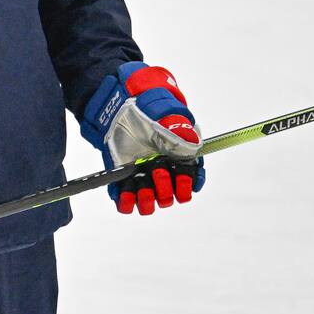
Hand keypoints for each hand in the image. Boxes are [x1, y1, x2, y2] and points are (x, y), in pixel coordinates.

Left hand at [81, 61, 206, 214]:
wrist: (121, 110)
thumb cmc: (148, 111)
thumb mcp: (167, 116)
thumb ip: (180, 130)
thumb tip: (192, 144)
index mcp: (179, 161)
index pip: (191, 182)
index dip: (187, 186)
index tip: (182, 180)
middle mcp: (163, 174)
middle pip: (170, 197)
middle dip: (165, 188)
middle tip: (157, 170)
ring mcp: (143, 179)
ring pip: (150, 204)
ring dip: (148, 200)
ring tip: (142, 185)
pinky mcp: (124, 182)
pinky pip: (126, 203)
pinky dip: (126, 202)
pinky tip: (126, 193)